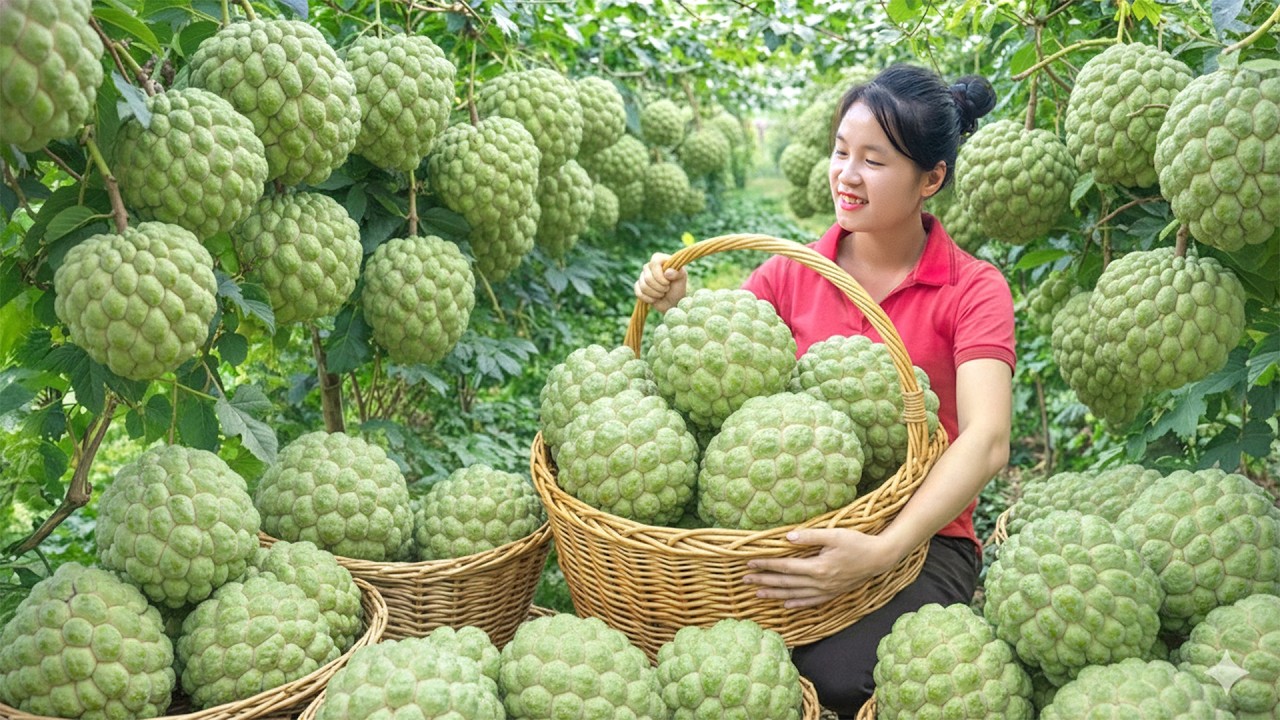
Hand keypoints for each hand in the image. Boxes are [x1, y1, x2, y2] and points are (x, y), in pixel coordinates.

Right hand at [634, 252, 686, 311]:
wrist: (673, 301)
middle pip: (648, 277)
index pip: (654, 263)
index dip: (659, 275)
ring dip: (655, 294)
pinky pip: (639, 293)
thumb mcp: (682, 278)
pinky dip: (648, 299)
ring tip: (662, 294)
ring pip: (643, 286)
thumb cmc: (678, 287)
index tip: (667, 282)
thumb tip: (667, 273)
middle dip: (659, 287)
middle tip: (667, 289)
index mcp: (659, 259)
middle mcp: (649, 266)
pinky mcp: (638, 286)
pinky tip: (655, 299)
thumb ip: (678, 273)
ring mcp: (642, 276)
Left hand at [742, 529, 903, 608]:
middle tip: (745, 580)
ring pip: (795, 594)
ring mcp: (826, 590)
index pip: (785, 567)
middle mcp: (819, 582)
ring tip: (758, 594)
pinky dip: (796, 603)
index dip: (766, 565)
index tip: (750, 563)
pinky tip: (786, 605)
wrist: (879, 558)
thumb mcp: (834, 535)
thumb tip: (787, 538)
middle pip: (786, 582)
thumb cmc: (857, 543)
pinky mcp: (832, 593)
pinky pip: (811, 602)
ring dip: (775, 594)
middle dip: (764, 580)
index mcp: (818, 567)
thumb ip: (810, 537)